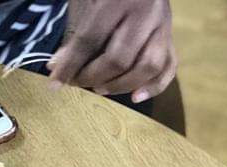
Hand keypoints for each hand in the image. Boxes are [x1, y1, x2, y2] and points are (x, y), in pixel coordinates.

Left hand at [48, 0, 175, 102]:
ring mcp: (163, 23)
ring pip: (149, 66)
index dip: (70, 66)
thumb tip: (58, 67)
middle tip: (77, 83)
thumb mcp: (86, 3)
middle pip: (119, 58)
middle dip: (93, 77)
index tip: (55, 83)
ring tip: (100, 88)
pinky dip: (154, 85)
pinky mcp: (170, 34)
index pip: (90, 40)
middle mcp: (146, 11)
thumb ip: (75, 34)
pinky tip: (136, 97)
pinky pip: (169, 65)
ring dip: (121, 85)